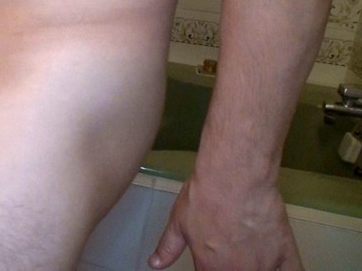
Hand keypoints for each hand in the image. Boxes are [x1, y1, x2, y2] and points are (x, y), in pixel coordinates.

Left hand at [149, 175, 302, 269]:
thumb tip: (154, 264)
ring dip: (255, 268)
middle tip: (233, 251)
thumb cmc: (204, 197)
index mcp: (210, 268)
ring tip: (250, 255)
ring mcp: (263, 266)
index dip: (210, 269)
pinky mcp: (286, 254)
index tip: (214, 262)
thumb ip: (168, 247)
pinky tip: (278, 266)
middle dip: (232, 268)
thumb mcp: (178, 222)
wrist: (234, 178)